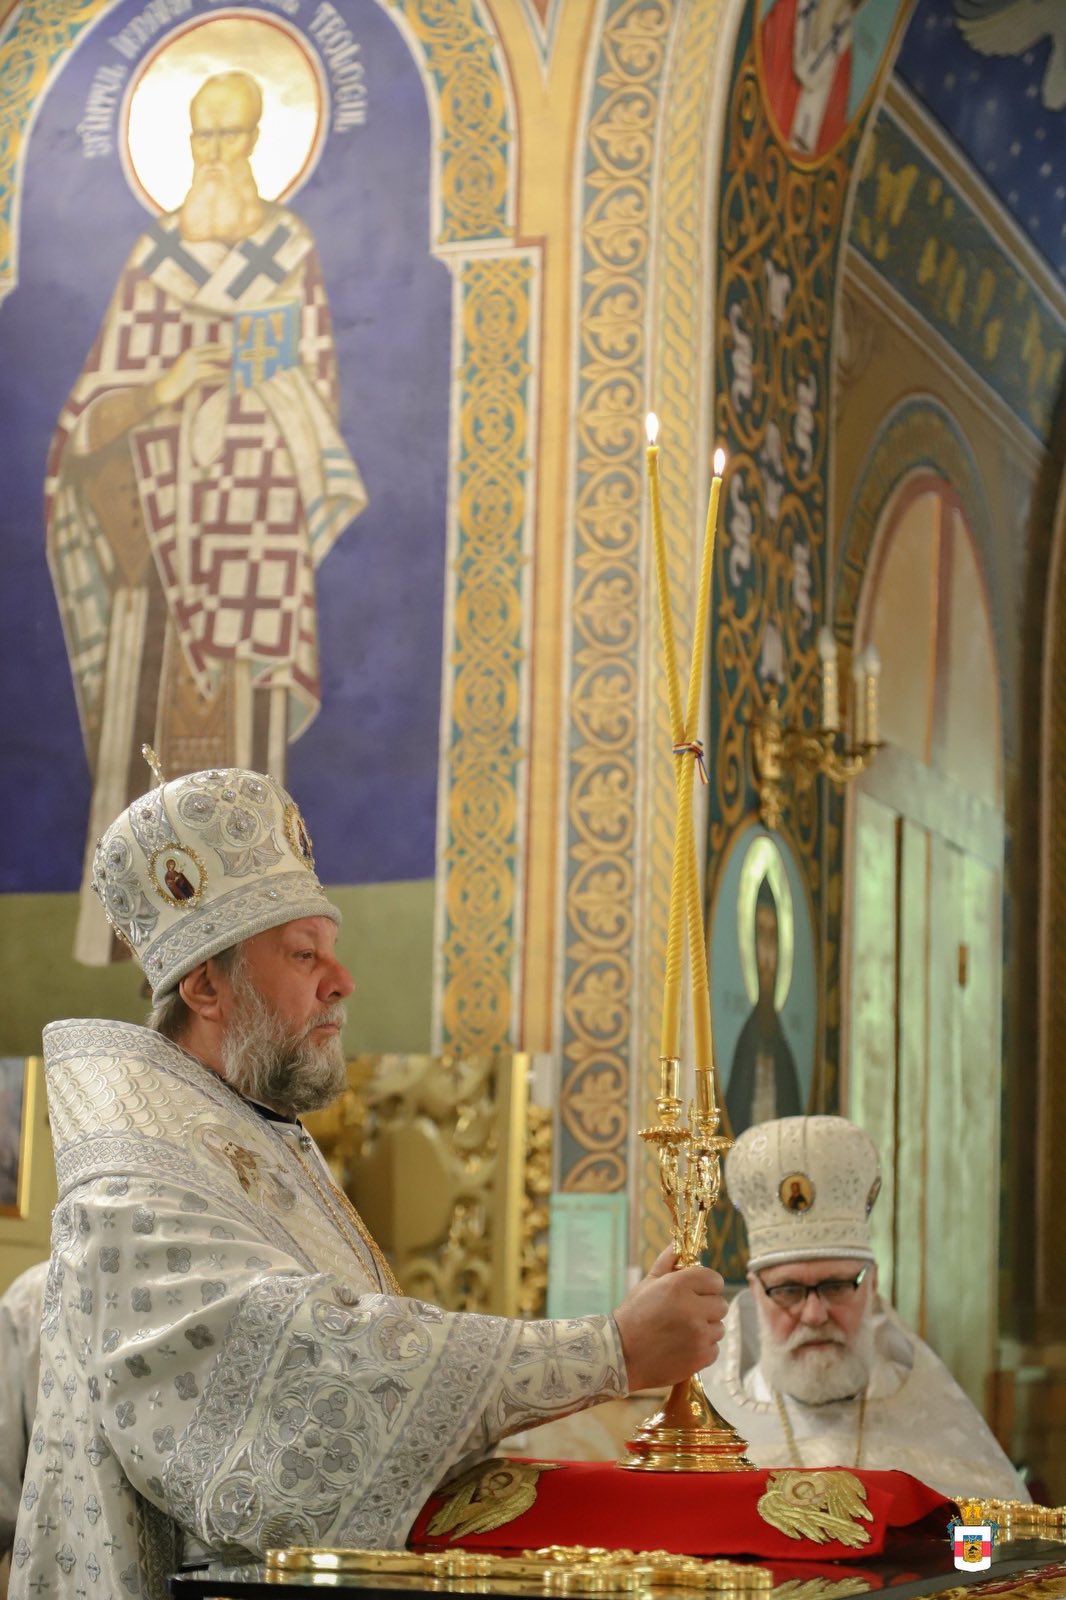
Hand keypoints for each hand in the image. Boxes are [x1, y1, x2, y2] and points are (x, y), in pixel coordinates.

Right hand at [153, 343, 229, 406]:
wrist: (167, 387)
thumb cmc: (179, 380)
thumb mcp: (190, 370)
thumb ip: (202, 367)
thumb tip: (215, 368)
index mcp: (188, 353)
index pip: (205, 347)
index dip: (216, 346)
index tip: (226, 346)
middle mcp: (189, 357)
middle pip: (208, 352)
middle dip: (220, 352)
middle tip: (232, 352)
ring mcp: (190, 365)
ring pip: (209, 362)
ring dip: (220, 362)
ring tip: (231, 362)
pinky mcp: (192, 374)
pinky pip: (208, 372)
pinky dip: (218, 373)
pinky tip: (225, 374)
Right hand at [612, 1246, 725, 1392]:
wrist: (621, 1355)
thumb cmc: (633, 1316)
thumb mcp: (647, 1283)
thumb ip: (668, 1261)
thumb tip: (679, 1244)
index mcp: (679, 1286)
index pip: (715, 1279)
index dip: (706, 1285)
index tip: (696, 1292)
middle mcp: (692, 1309)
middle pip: (721, 1304)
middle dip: (707, 1308)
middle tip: (687, 1313)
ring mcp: (699, 1335)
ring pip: (719, 1327)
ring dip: (706, 1329)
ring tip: (683, 1332)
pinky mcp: (701, 1357)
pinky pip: (714, 1348)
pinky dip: (703, 1348)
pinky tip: (684, 1347)